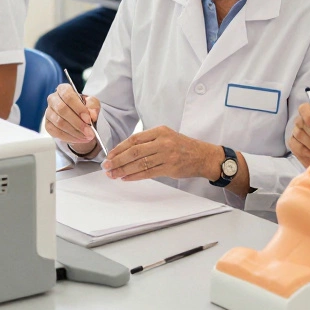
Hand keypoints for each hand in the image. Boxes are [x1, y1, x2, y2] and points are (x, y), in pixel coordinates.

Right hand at [44, 84, 101, 153]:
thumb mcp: (92, 104)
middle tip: (89, 132)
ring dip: (75, 132)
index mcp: (63, 89)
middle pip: (62, 109)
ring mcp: (48, 112)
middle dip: (77, 123)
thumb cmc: (84, 107)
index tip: (88, 119)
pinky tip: (79, 139)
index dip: (78, 108)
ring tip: (86, 137)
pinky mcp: (47, 125)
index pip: (68, 96)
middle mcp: (53, 99)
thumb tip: (92, 115)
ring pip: (59, 123)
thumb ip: (93, 107)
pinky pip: (56, 132)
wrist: (78, 118)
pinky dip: (69, 137)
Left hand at [102, 126, 218, 181]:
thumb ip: (148, 141)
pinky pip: (148, 173)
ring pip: (140, 163)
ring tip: (113, 174)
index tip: (110, 155)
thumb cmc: (182, 146)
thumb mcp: (166, 136)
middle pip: (134, 152)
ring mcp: (166, 155)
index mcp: (159, 131)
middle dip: (118, 160)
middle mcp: (162, 142)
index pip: (134, 139)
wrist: (202, 156)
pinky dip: (135, 176)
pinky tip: (126, 178)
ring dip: (124, 170)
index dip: (120, 148)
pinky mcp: (170, 168)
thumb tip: (125, 151)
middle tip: (107, 166)